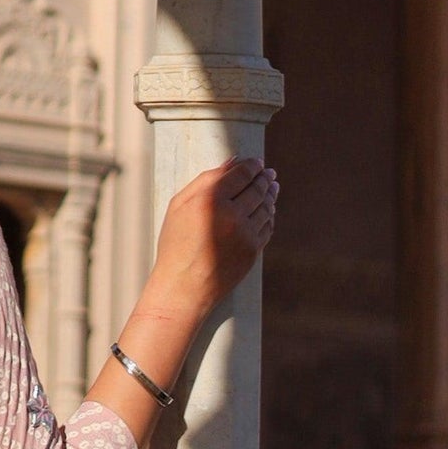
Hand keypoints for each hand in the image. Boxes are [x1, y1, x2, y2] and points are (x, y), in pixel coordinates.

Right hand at [149, 157, 277, 319]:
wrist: (183, 287)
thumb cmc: (176, 243)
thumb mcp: (179, 206)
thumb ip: (205, 179)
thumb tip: (233, 161)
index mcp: (210, 199)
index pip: (241, 174)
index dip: (252, 166)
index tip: (256, 162)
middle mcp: (231, 215)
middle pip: (258, 188)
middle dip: (265, 178)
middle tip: (268, 173)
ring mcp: (245, 234)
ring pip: (266, 207)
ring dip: (271, 194)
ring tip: (271, 187)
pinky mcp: (253, 251)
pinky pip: (267, 226)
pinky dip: (269, 215)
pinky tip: (267, 210)